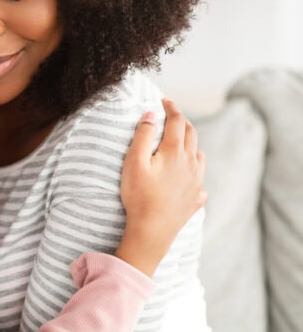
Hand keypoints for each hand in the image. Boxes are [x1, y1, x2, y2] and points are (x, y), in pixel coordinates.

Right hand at [115, 98, 206, 276]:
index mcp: (175, 151)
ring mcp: (196, 182)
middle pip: (191, 135)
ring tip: (180, 143)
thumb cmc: (138, 195)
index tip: (165, 100)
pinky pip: (199, 179)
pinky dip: (194, 171)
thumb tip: (151, 114)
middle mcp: (191, 163)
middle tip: (171, 116)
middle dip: (182, 122)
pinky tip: (187, 176)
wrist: (152, 231)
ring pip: (199, 155)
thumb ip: (143, 135)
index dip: (171, 108)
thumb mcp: (133, 162)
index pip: (177, 121)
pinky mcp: (196, 199)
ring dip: (191, 144)